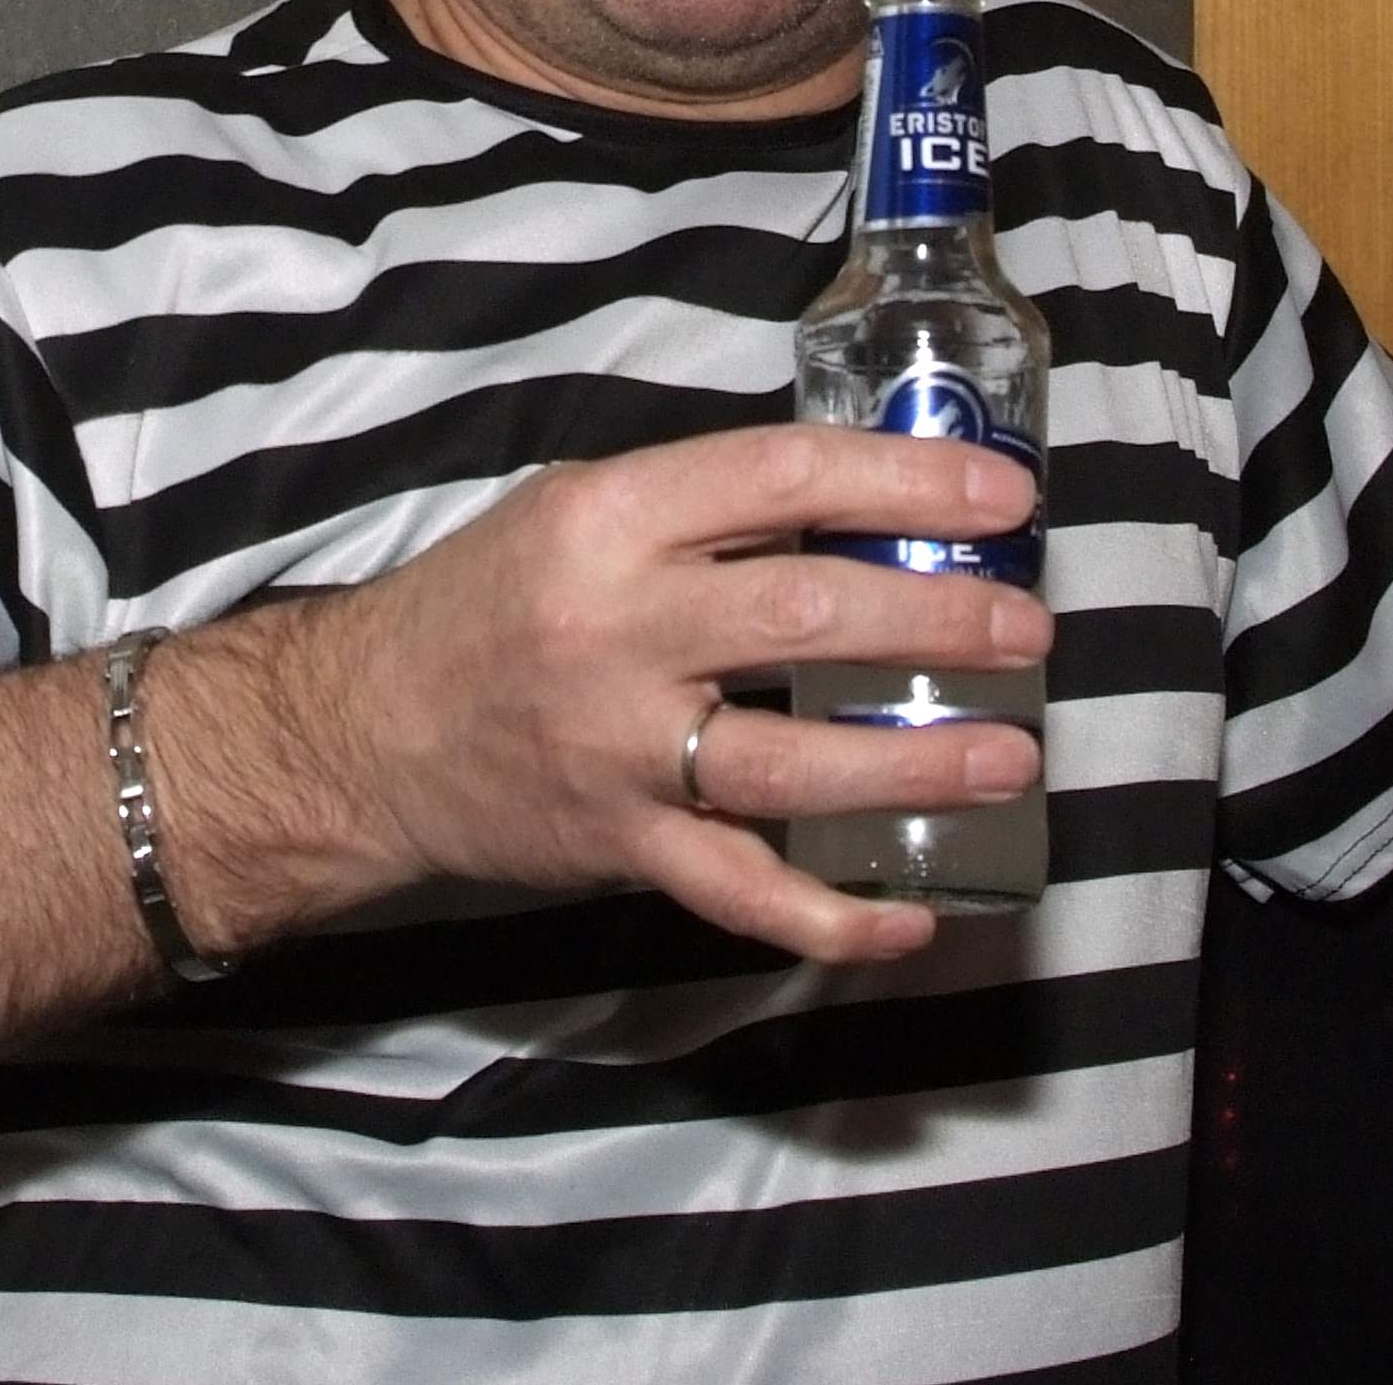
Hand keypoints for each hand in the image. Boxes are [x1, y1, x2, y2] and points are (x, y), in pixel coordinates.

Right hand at [292, 423, 1050, 966]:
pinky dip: (829, 916)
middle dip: (938, 615)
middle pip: (806, 613)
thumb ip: (700, 510)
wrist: (364, 728)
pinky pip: (739, 892)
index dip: (905, 479)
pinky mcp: (619, 844)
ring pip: (790, 764)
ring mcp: (618, 747)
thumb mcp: (574, 509)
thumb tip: (860, 510)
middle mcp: (616, 627)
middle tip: (1028, 626)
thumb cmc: (485, 600)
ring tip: (1011, 755)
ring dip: (915, 763)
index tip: (1001, 492)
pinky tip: (909, 916)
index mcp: (608, 519)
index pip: (780, 476)